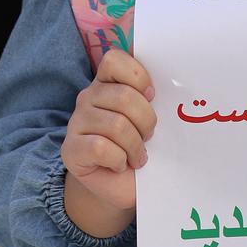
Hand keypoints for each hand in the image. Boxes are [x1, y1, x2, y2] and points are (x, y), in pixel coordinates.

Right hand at [61, 50, 155, 232]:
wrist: (122, 187)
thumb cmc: (139, 150)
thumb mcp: (149, 120)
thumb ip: (152, 100)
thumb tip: (176, 89)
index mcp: (107, 84)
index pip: (114, 60)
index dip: (138, 77)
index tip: (151, 97)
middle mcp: (88, 98)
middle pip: (124, 96)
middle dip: (146, 121)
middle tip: (148, 138)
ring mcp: (76, 122)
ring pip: (115, 124)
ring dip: (134, 146)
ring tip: (136, 156)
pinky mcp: (70, 148)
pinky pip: (100, 147)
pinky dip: (118, 160)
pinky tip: (120, 165)